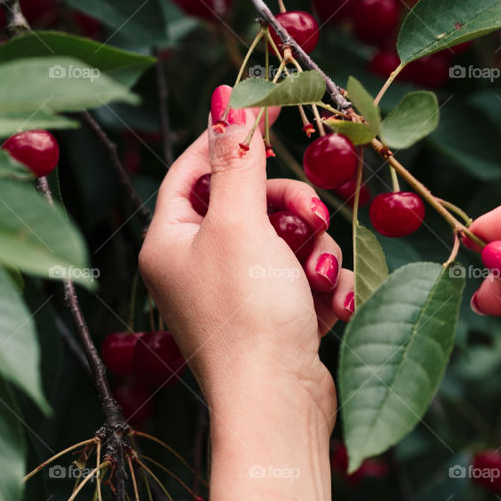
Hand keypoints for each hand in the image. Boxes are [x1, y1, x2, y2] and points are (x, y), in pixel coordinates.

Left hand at [138, 88, 354, 427]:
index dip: (230, 139)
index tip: (272, 112)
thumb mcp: (240, 223)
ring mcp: (236, 297)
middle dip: (292, 208)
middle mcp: (195, 267)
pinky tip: (330, 308)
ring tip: (319, 282)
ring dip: (315, 252)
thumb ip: (237, 157)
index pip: (193, 168)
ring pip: (288, 240)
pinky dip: (323, 288)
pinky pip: (305, 280)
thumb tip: (226, 94)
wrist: (279, 407)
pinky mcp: (274, 322)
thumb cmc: (248, 313)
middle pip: (250, 203)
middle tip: (316, 218)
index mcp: (169, 241)